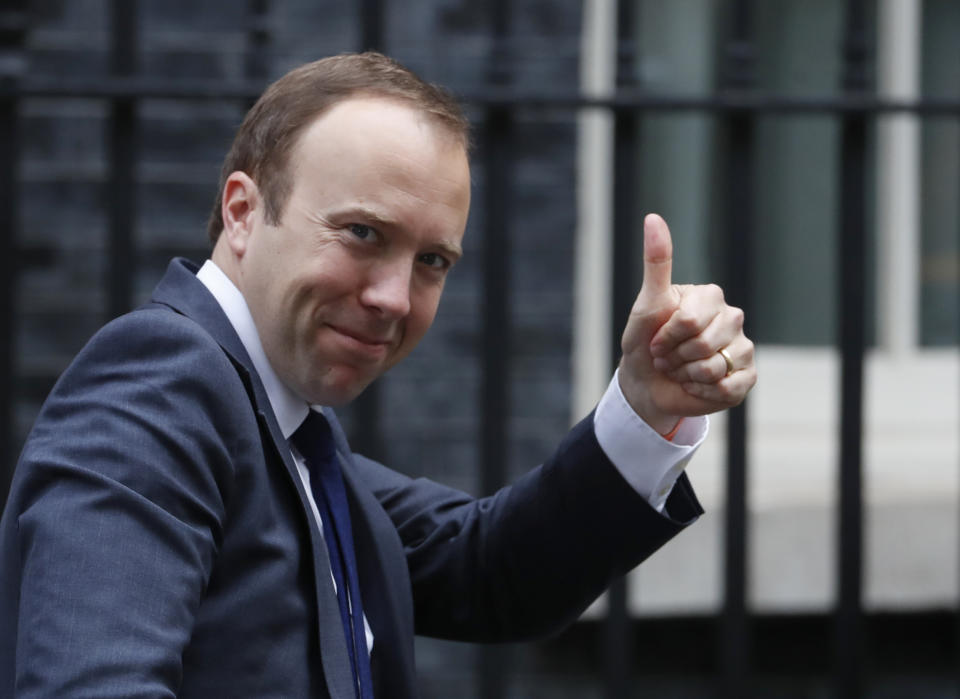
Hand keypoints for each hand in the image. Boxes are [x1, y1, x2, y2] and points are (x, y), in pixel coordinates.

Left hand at [617, 213, 756, 433]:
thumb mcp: (646, 304)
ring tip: (681, 369)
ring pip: (714, 368)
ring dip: (686, 376)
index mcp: (710, 296)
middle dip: (675, 358)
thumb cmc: (645, 341)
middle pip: (703, 345)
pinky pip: (727, 388)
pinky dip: (703, 392)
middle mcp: (732, 317)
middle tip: (668, 356)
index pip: (688, 322)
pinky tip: (697, 385)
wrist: (647, 382)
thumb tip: (653, 218)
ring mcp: (743, 346)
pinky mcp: (747, 375)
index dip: (665, 337)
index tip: (657, 338)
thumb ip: (656, 263)